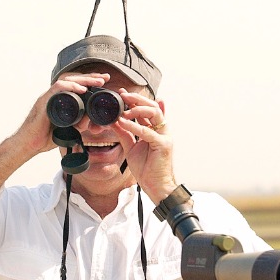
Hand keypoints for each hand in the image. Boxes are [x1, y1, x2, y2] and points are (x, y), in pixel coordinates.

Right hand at [12, 72, 110, 159]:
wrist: (29, 144)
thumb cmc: (45, 137)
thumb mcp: (68, 129)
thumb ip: (78, 124)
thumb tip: (92, 122)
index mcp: (60, 99)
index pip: (76, 84)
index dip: (90, 81)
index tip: (104, 81)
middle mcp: (54, 95)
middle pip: (73, 79)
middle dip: (91, 77)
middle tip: (105, 78)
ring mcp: (48, 97)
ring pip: (67, 80)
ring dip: (84, 79)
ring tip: (97, 81)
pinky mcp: (43, 102)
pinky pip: (57, 89)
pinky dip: (70, 87)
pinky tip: (81, 89)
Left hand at [113, 89, 176, 204]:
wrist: (155, 186)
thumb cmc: (146, 168)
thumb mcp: (131, 147)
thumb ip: (125, 133)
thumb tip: (114, 121)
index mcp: (155, 130)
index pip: (147, 109)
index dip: (135, 100)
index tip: (122, 94)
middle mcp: (162, 130)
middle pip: (153, 107)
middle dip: (137, 99)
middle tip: (123, 95)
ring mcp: (164, 136)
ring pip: (155, 114)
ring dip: (138, 109)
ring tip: (124, 111)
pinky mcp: (163, 145)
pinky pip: (147, 132)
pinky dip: (135, 126)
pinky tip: (123, 122)